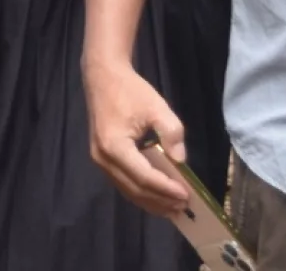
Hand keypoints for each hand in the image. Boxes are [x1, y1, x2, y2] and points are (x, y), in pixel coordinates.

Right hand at [83, 58, 189, 216]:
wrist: (103, 77)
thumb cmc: (130, 90)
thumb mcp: (156, 106)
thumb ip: (171, 132)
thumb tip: (181, 160)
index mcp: (114, 146)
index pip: (144, 176)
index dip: (165, 188)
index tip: (186, 195)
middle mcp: (103, 159)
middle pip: (134, 189)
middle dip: (160, 200)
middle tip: (183, 207)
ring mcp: (99, 161)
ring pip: (127, 190)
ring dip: (150, 201)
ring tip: (172, 208)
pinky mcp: (102, 159)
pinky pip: (122, 182)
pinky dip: (140, 192)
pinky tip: (156, 196)